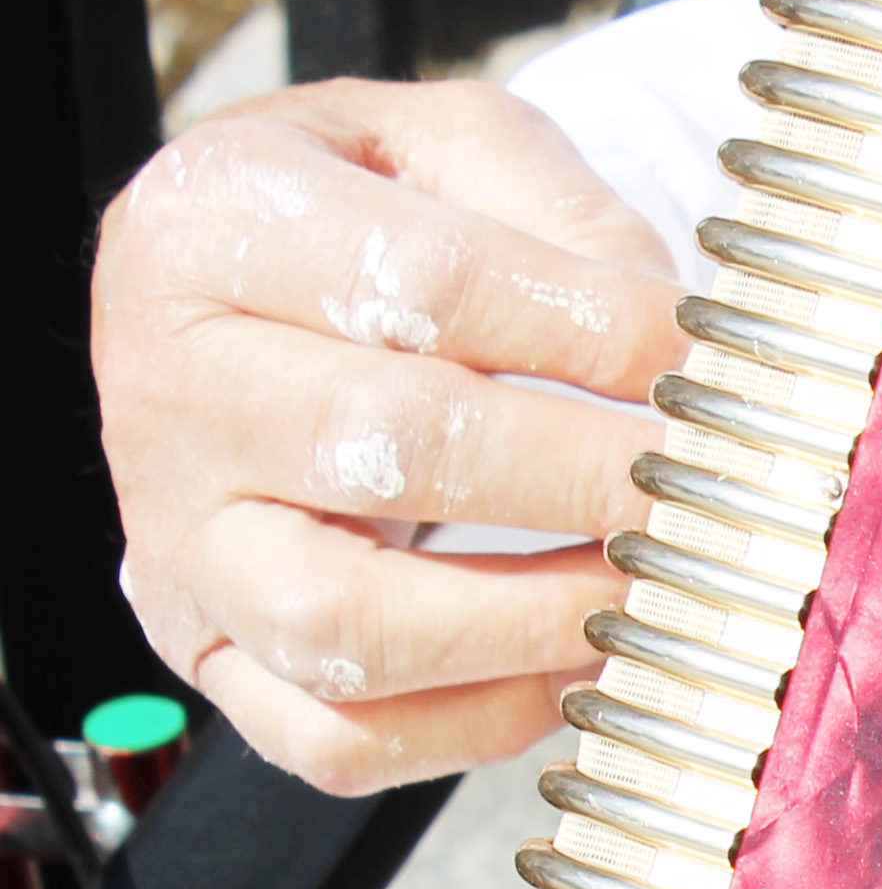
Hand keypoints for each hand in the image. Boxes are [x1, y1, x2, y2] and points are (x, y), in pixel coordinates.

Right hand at [94, 79, 685, 792]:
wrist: (244, 309)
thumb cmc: (371, 225)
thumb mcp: (449, 151)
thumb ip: (559, 213)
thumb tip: (675, 340)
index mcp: (207, 225)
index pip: (424, 288)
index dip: (594, 336)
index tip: (707, 368)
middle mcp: (165, 388)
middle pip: (390, 447)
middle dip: (588, 479)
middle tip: (709, 492)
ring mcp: (176, 539)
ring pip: (346, 624)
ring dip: (539, 621)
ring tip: (657, 587)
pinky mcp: (210, 651)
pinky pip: (338, 737)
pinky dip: (480, 724)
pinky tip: (582, 668)